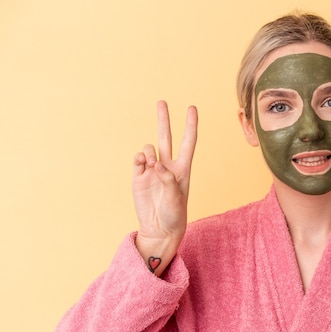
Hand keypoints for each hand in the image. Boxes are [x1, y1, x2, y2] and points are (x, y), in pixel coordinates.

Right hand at [132, 101, 197, 274]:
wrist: (160, 230)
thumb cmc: (175, 216)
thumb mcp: (177, 200)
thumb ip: (168, 181)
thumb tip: (156, 164)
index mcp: (183, 169)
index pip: (188, 142)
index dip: (190, 125)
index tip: (192, 108)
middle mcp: (167, 166)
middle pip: (166, 137)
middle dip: (164, 119)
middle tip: (161, 101)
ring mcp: (152, 171)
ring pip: (149, 148)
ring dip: (150, 151)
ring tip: (152, 164)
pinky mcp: (138, 178)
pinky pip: (138, 160)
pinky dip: (139, 158)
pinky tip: (142, 163)